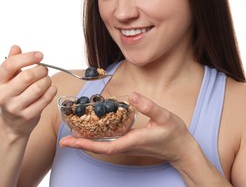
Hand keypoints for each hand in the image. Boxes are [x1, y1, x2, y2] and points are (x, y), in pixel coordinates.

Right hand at [0, 45, 56, 136]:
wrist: (12, 123)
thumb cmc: (12, 96)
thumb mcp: (8, 79)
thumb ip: (12, 61)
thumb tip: (16, 47)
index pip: (10, 65)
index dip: (27, 57)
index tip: (39, 55)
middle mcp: (3, 95)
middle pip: (27, 76)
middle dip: (40, 70)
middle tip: (44, 69)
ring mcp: (15, 107)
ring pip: (38, 87)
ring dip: (47, 80)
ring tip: (46, 79)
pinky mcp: (28, 115)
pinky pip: (46, 98)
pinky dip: (51, 90)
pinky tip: (49, 89)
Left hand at [59, 92, 194, 162]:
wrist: (181, 149)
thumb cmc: (175, 134)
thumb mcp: (165, 117)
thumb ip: (149, 107)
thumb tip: (133, 95)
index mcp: (133, 141)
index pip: (106, 146)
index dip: (87, 144)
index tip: (72, 141)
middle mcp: (127, 146)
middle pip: (99, 149)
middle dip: (81, 145)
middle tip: (64, 140)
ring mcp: (127, 146)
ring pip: (102, 147)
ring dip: (86, 143)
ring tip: (71, 136)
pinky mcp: (129, 144)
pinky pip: (108, 144)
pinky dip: (96, 140)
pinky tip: (90, 134)